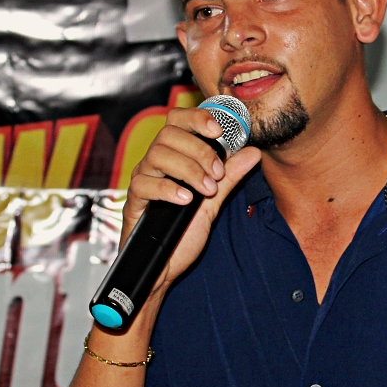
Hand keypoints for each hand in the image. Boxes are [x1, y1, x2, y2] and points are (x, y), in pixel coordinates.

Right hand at [122, 107, 260, 300]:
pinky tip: (186, 200)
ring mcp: (142, 179)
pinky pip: (145, 183)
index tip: (219, 131)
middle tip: (217, 174)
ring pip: (158, 154)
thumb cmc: (183, 232)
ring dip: (188, 169)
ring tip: (206, 190)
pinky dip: (169, 188)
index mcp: (173, 155)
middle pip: (169, 134)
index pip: (179, 120)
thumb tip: (253, 152)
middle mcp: (154, 163)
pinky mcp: (133, 200)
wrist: (164, 267)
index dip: (197, 118)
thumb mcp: (213, 202)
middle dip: (199, 150)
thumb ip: (230, 177)